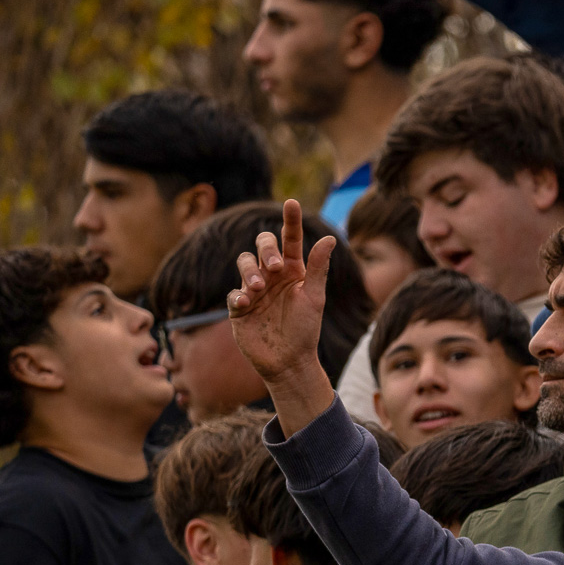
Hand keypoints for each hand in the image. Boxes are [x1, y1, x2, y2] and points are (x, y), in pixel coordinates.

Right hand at [229, 199, 338, 437]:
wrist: (289, 362)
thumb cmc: (306, 330)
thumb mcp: (314, 298)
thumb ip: (319, 269)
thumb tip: (330, 238)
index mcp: (293, 271)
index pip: (290, 240)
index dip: (290, 221)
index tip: (292, 202)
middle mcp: (272, 275)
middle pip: (262, 244)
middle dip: (266, 248)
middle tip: (276, 266)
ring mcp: (254, 290)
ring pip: (244, 263)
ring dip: (250, 270)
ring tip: (258, 287)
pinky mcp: (239, 307)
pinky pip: (233, 292)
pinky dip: (238, 294)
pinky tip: (246, 302)